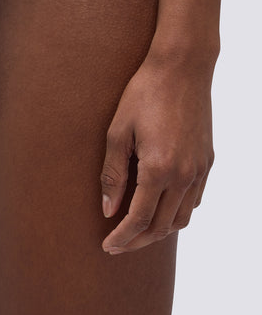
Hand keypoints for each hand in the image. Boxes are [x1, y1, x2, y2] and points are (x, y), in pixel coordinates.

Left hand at [100, 50, 214, 253]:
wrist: (181, 68)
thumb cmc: (143, 94)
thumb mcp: (118, 131)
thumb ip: (112, 174)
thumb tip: (109, 210)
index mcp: (158, 169)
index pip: (139, 219)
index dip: (121, 237)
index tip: (106, 246)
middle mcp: (184, 175)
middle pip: (162, 226)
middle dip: (137, 240)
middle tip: (117, 244)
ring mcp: (199, 170)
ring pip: (182, 218)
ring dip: (159, 230)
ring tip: (136, 230)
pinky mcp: (207, 161)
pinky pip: (195, 199)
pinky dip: (177, 212)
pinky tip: (160, 206)